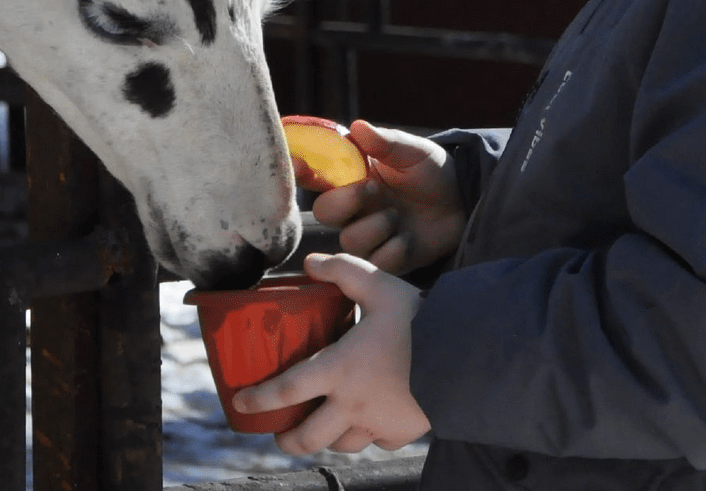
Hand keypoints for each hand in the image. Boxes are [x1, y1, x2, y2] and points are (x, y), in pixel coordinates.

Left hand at [232, 253, 430, 454]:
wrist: (464, 358)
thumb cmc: (418, 321)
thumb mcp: (378, 285)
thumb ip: (342, 270)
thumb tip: (311, 263)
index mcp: (340, 369)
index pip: (287, 389)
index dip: (259, 398)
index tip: (241, 401)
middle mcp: (353, 404)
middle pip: (308, 436)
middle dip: (288, 440)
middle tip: (279, 434)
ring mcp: (378, 423)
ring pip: (342, 444)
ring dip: (327, 439)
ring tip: (322, 429)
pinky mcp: (402, 431)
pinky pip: (378, 442)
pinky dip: (369, 436)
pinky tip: (370, 423)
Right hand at [312, 121, 465, 275]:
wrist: (464, 204)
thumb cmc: (432, 172)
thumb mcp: (413, 151)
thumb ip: (386, 142)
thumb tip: (357, 126)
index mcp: (353, 177)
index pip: (315, 176)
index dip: (301, 172)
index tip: (303, 167)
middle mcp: (354, 207)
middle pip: (324, 212)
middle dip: (344, 202)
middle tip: (371, 189)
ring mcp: (369, 235)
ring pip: (349, 241)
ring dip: (375, 227)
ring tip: (399, 216)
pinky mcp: (385, 261)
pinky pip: (375, 263)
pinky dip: (393, 250)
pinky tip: (409, 238)